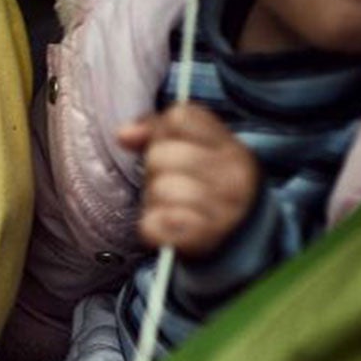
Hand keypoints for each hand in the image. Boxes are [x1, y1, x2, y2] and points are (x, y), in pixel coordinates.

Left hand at [117, 104, 258, 257]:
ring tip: (173, 208)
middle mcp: (232, 179)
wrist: (236, 243)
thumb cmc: (207, 189)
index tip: (173, 148)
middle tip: (173, 185)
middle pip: (161, 154)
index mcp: (232, 150)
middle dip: (156, 170)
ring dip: (156, 201)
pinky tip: (169, 226)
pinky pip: (152, 224)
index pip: (180, 117)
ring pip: (158, 189)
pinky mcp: (201, 241)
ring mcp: (221, 212)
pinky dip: (152, 226)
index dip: (162, 131)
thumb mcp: (198, 151)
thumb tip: (123, 135)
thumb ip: (159, 129)